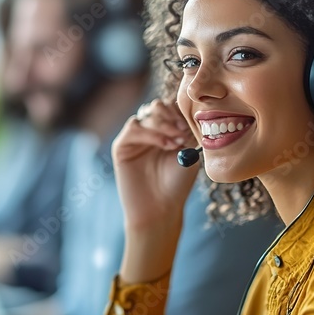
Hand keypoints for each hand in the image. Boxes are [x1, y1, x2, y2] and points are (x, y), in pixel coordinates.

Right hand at [113, 99, 198, 228]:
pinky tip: (164, 145)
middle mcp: (151, 131)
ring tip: (175, 142)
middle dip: (171, 115)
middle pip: (157, 106)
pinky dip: (150, 132)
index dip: (180, 111)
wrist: (160, 208)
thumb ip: (188, 131)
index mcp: (168, 130)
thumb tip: (190, 112)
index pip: (171, 108)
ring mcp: (136, 138)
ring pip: (146, 115)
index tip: (191, 125)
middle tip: (182, 131)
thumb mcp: (190, 154)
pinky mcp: (122, 146)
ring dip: (163, 124)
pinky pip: (133, 128)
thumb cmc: (177, 184)